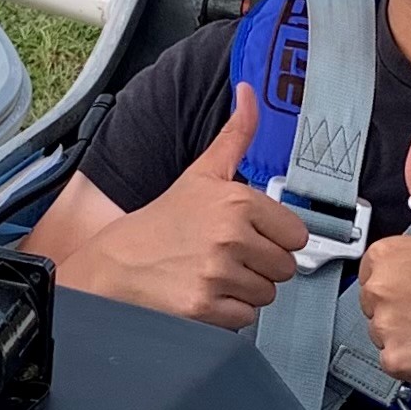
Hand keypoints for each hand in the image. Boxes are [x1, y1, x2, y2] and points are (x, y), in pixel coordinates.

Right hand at [47, 84, 309, 328]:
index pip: (296, 235)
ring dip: (244, 290)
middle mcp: (230, 236)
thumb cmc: (161, 222)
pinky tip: (203, 294)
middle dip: (259, 266)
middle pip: (285, 267)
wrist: (114, 265)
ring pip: (267, 294)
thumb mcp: (202, 173)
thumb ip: (235, 135)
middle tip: (224, 256)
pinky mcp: (206, 307)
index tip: (244, 235)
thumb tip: (249, 91)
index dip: (271, 238)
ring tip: (211, 274)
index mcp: (237, 201)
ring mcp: (218, 273)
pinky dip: (228, 313)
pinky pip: (246, 318)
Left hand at [357, 136, 410, 383]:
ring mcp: (386, 327)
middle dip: (399, 302)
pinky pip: (389, 359)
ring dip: (403, 329)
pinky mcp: (395, 359)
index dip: (403, 275)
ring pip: (380, 330)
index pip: (375, 269)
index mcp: (385, 255)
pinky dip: (409, 356)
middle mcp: (379, 291)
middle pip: (374, 300)